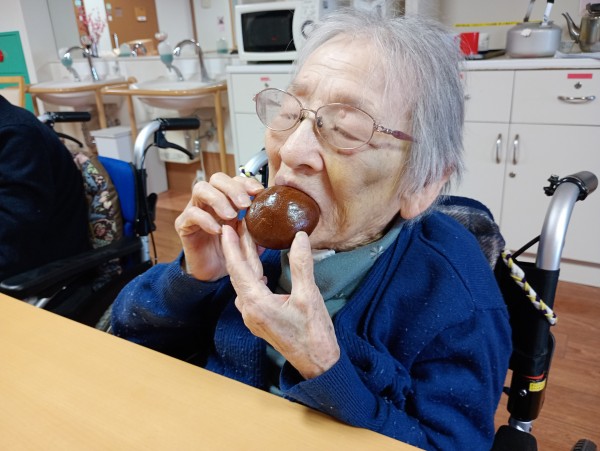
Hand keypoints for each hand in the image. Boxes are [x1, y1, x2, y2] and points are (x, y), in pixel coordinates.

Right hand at [174, 173, 263, 280]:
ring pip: (200, 189)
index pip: (235, 180)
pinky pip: (192, 214)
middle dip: (232, 188)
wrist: (214, 273)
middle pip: (217, 178)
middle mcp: (210, 201)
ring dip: (218, 199)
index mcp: (228, 200)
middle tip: (244, 204)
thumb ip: (258, 226)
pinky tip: (218, 230)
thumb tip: (275, 218)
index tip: (258, 192)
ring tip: (230, 216)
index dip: (246, 182)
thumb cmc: (231, 252)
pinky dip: (205, 219)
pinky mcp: (184, 224)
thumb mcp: (250, 238)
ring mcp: (196, 210)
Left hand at [222, 225, 339, 379]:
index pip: (238, 268)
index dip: (231, 246)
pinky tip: (258, 266)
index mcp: (256, 304)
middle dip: (237, 249)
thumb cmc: (313, 333)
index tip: (225, 228)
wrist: (317, 363)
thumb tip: (299, 236)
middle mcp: (249, 310)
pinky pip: (251, 291)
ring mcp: (254, 316)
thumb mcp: (308, 295)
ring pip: (244, 282)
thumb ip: (301, 264)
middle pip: (239, 273)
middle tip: (237, 225)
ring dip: (245, 261)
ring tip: (247, 239)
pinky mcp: (261, 319)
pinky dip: (252, 274)